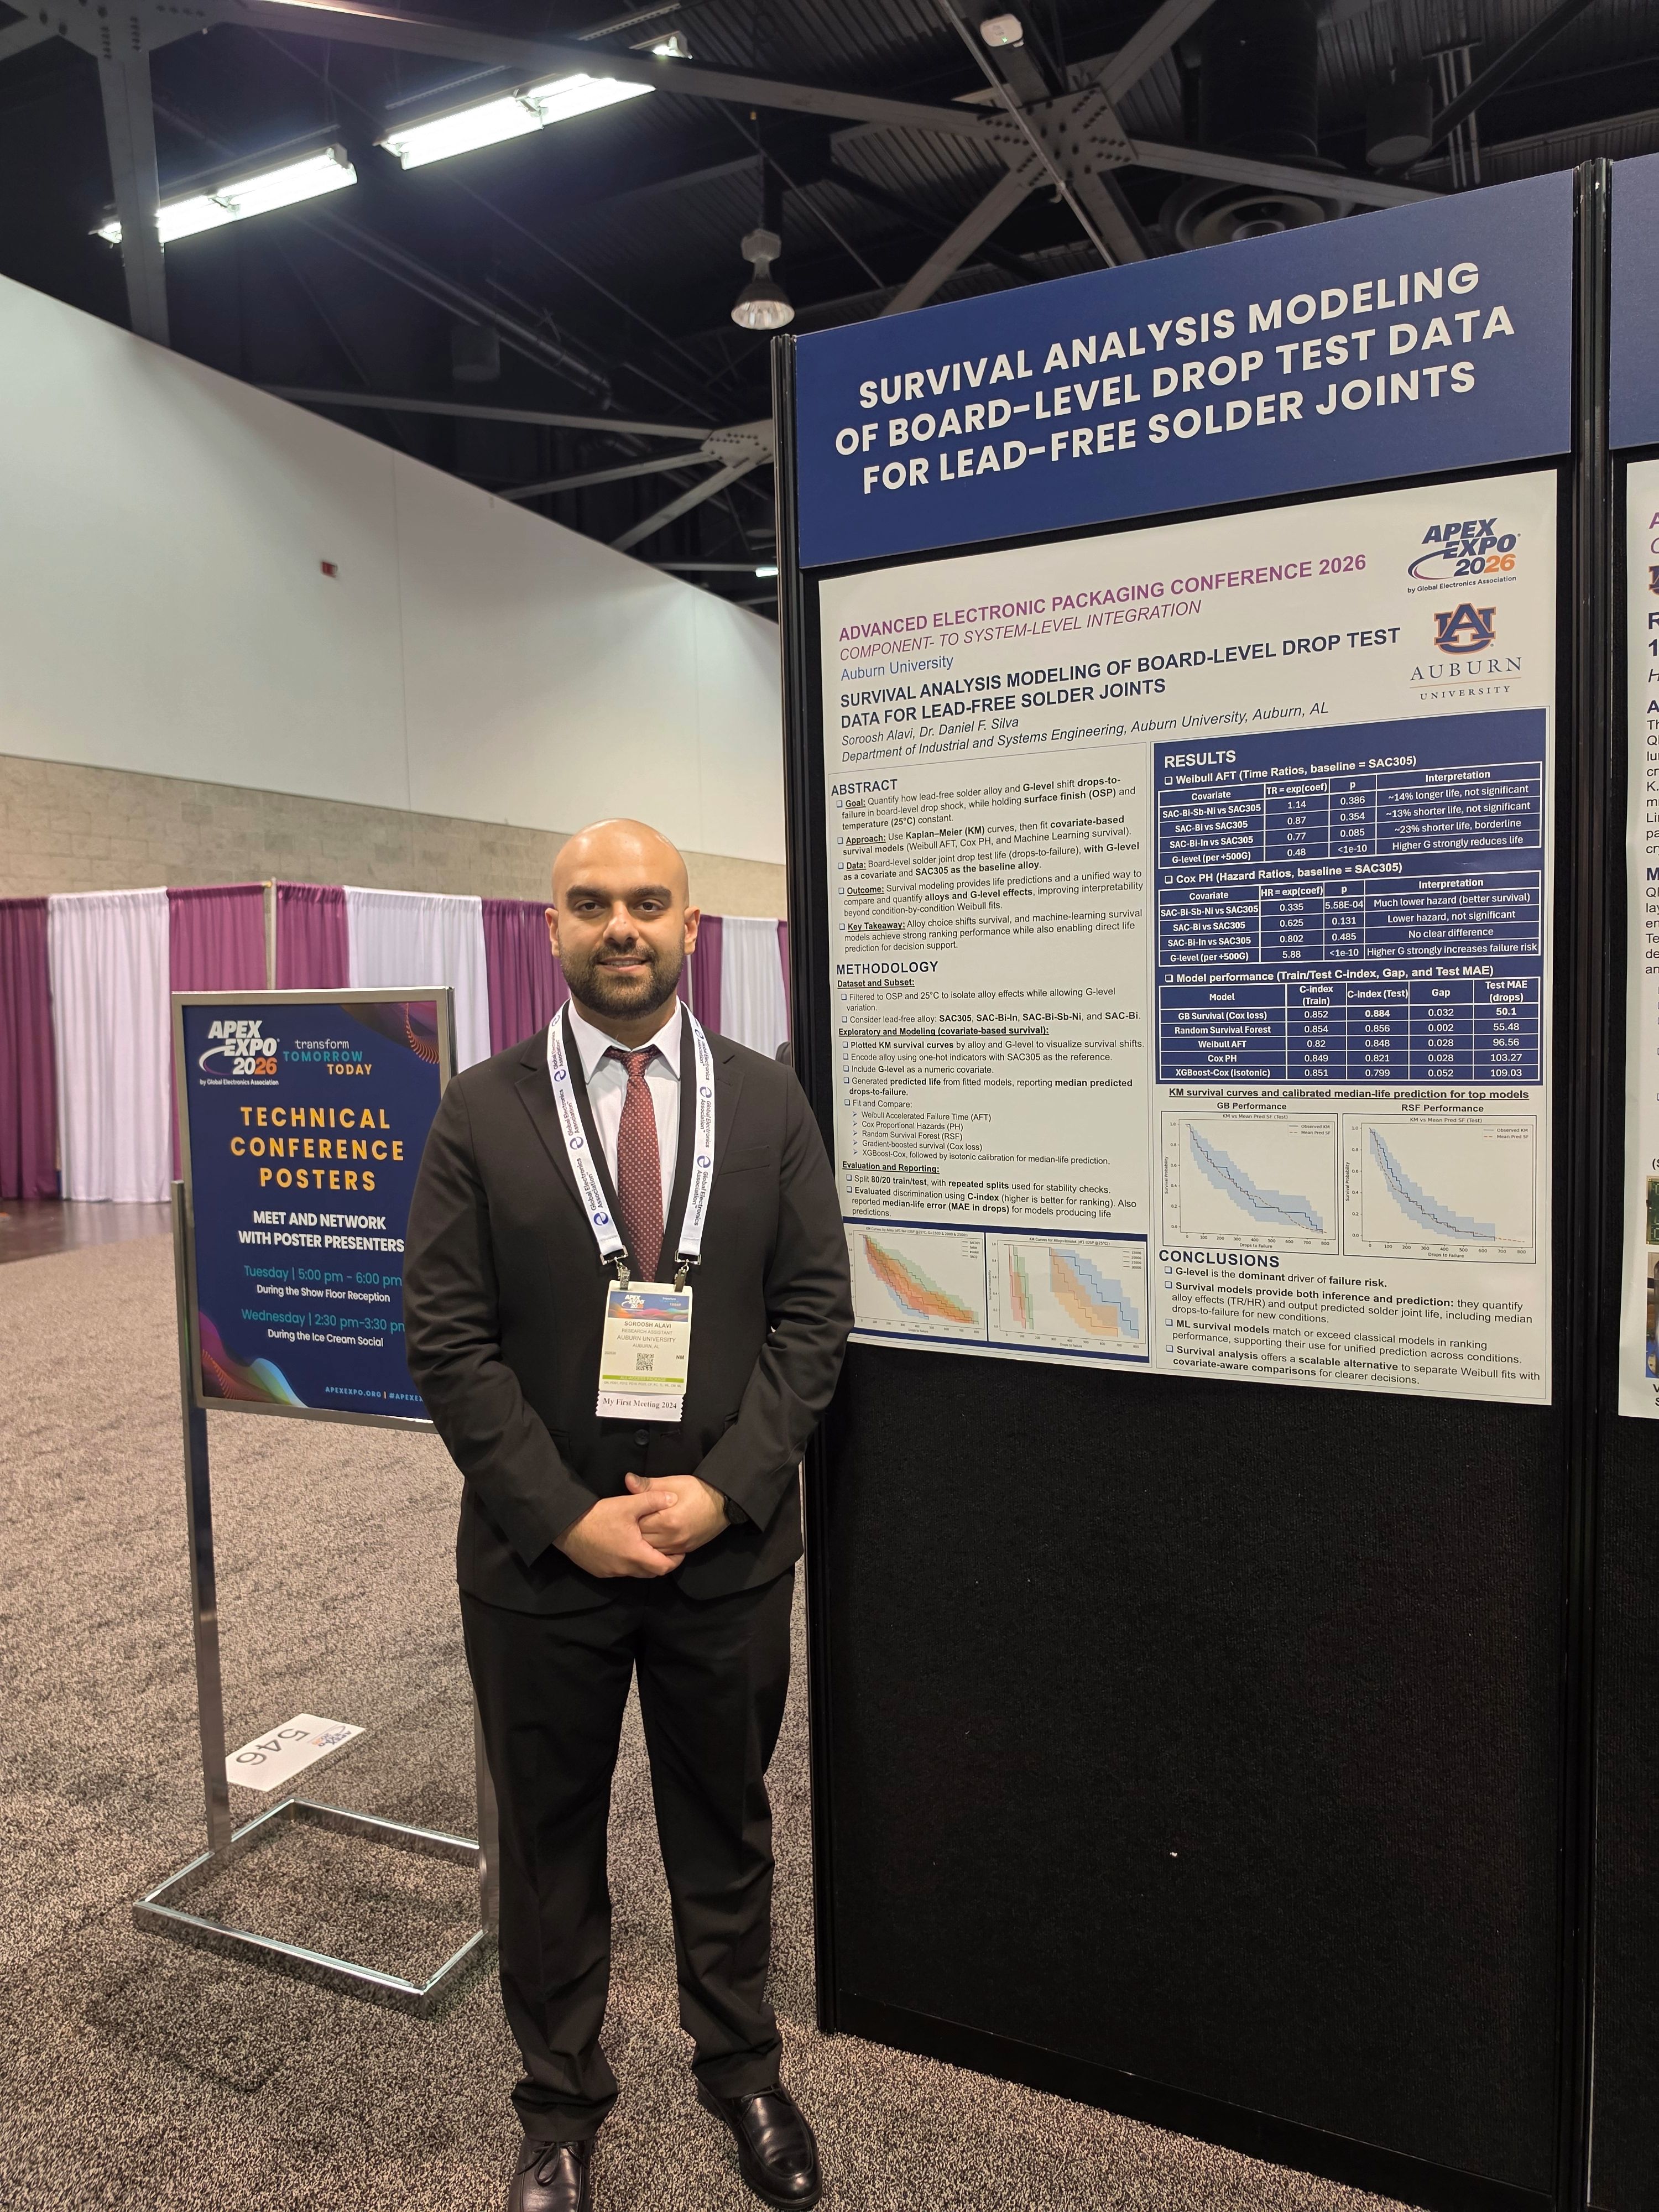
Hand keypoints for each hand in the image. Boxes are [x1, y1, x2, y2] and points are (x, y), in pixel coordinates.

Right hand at [556, 1492, 681, 1578]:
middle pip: (651, 1573)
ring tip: (648, 1548)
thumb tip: (673, 1498)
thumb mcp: (627, 1504)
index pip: (664, 1567)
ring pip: (636, 1573)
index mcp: (635, 1554)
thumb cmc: (598, 1516)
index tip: (680, 1551)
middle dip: (661, 1563)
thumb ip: (652, 1500)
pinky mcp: (600, 1571)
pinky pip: (620, 1572)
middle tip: (667, 1549)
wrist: (566, 1527)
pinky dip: (628, 1564)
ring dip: (644, 1564)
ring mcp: (611, 1572)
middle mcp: (625, 1568)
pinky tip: (626, 1550)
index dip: (675, 1560)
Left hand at [624, 1471, 727, 1556]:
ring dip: (644, 1541)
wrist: (724, 1503)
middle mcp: (672, 1537)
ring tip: (640, 1530)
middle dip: (634, 1531)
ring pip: (651, 1550)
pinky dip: (655, 1548)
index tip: (628, 1512)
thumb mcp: (673, 1483)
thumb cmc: (698, 1490)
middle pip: (642, 1539)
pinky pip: (664, 1554)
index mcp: (667, 1519)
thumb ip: (648, 1485)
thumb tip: (628, 1480)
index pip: (637, 1523)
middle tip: (630, 1522)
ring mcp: (679, 1546)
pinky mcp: (685, 1550)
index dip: (630, 1517)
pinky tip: (653, 1538)